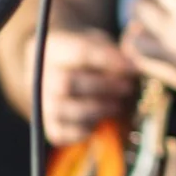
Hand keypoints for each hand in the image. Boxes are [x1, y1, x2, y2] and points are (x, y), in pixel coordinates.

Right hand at [36, 27, 136, 145]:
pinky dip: (83, 130)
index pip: (79, 52)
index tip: (133, 66)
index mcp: (52, 47)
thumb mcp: (100, 42)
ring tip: (119, 105)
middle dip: (103, 87)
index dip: (108, 60)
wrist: (65, 69)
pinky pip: (61, 133)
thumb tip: (137, 63)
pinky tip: (101, 122)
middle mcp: (38, 75)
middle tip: (128, 87)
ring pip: (63, 109)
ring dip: (97, 109)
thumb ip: (115, 51)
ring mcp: (40, 102)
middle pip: (67, 83)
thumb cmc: (89, 55)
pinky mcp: (47, 125)